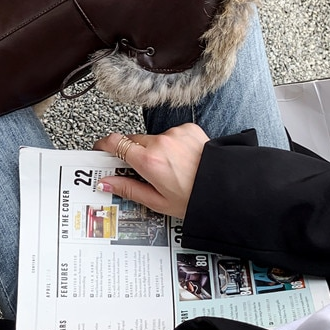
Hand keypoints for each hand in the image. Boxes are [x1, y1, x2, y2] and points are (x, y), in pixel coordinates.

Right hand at [93, 123, 208, 218]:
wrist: (228, 190)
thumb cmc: (195, 199)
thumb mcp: (158, 201)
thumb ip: (128, 189)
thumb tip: (105, 182)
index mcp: (148, 161)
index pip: (115, 143)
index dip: (104, 145)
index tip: (101, 150)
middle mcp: (160, 142)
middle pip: (133, 141)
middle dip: (133, 153)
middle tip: (143, 171)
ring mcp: (175, 133)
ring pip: (153, 138)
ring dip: (156, 150)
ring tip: (172, 169)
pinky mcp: (188, 128)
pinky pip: (171, 134)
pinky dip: (173, 144)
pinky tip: (184, 160)